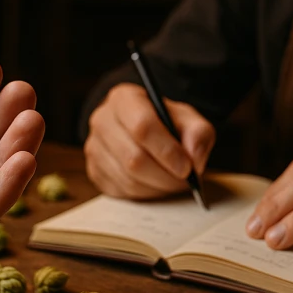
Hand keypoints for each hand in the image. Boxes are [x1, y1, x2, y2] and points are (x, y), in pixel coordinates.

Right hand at [85, 83, 214, 198]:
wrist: (145, 130)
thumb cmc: (166, 122)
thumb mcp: (188, 119)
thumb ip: (198, 133)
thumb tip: (194, 158)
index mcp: (124, 99)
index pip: (142, 126)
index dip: (167, 151)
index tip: (187, 167)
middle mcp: (102, 120)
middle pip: (133, 158)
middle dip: (165, 175)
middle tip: (185, 179)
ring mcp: (94, 147)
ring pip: (128, 179)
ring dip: (158, 186)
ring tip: (174, 180)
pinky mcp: (94, 171)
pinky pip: (122, 192)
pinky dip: (146, 193)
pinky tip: (157, 183)